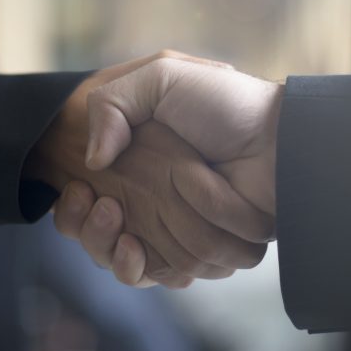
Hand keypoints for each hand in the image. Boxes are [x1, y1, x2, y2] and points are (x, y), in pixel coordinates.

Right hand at [59, 58, 283, 284]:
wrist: (279, 143)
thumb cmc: (224, 103)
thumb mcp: (163, 74)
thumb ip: (111, 103)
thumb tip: (92, 161)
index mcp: (135, 159)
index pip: (83, 196)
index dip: (71, 205)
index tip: (77, 191)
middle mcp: (148, 196)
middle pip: (93, 235)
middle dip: (86, 228)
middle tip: (103, 205)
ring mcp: (171, 228)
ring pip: (118, 259)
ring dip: (106, 245)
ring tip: (116, 219)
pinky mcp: (197, 253)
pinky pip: (157, 275)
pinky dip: (140, 267)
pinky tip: (133, 247)